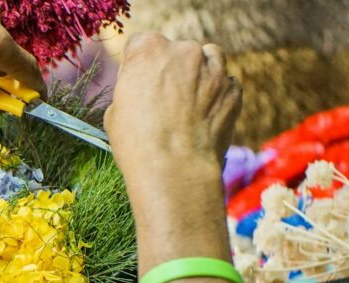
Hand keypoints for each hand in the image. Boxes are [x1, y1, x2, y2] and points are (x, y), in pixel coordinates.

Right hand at [105, 34, 241, 174]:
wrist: (174, 169)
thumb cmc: (137, 143)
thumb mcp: (116, 112)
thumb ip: (132, 90)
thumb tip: (140, 93)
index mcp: (148, 49)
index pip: (141, 46)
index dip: (138, 68)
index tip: (137, 86)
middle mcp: (183, 50)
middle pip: (176, 52)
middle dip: (171, 72)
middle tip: (163, 102)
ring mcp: (213, 68)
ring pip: (208, 59)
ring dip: (199, 75)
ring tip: (188, 105)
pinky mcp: (233, 90)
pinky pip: (226, 84)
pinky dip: (217, 95)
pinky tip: (204, 117)